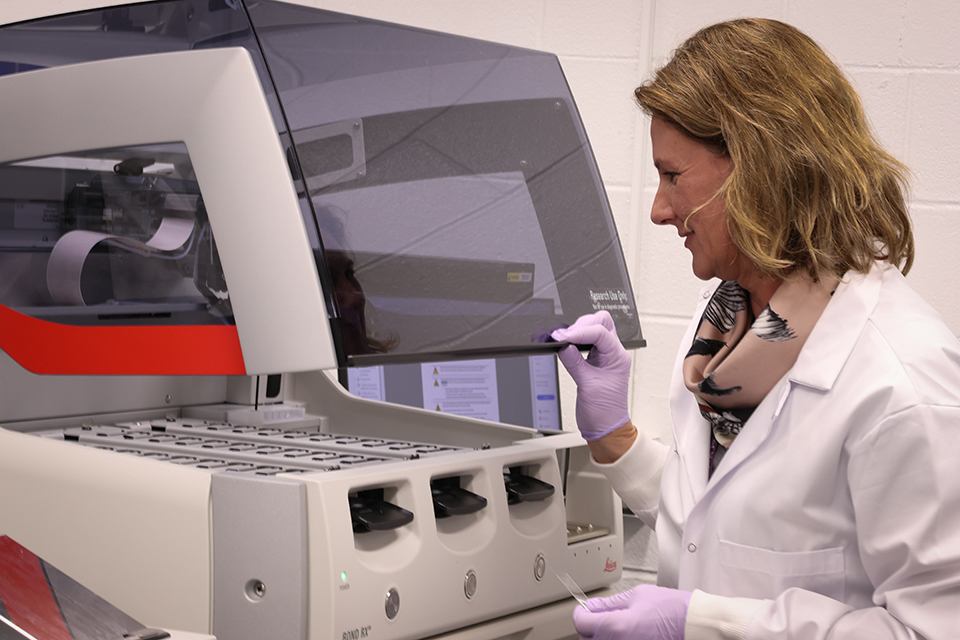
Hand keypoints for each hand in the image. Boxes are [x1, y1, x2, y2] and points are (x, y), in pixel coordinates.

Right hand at [551, 311, 631, 440]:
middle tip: (564, 335)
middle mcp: (613, 353)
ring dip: (578, 330)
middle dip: (581, 324)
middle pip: (601, 322)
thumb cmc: (605, 411)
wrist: (604, 427)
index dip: (579, 332)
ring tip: (563, 340)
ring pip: (594, 328)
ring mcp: (604, 356)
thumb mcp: (587, 385)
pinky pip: (586, 342)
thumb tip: (563, 344)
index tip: (561, 337)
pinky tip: (566, 346)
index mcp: (618, 357)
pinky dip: (574, 340)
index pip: (600, 332)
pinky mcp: (593, 361)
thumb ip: (574, 362)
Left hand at [573, 585, 690, 639]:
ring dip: (603, 636)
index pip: (581, 623)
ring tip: (617, 626)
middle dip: (590, 627)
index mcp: (616, 626)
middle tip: (599, 617)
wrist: (694, 626)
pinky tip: (626, 634)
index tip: (584, 610)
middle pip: (588, 639)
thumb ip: (610, 603)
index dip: (581, 614)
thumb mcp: (637, 596)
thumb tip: (592, 606)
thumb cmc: (672, 610)